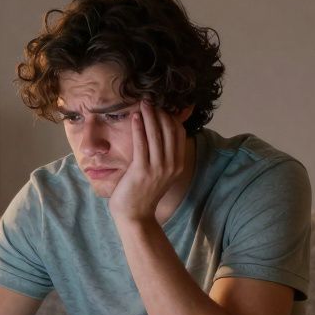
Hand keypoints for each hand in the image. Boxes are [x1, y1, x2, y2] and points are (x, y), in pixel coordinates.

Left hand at [108, 101, 186, 223]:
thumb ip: (163, 154)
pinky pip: (141, 144)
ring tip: (143, 103)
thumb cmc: (144, 192)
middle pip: (169, 130)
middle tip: (150, 99)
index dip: (171, 116)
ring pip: (156, 134)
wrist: (135, 215)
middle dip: (160, 112)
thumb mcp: (160, 172)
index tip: (161, 105)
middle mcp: (171, 165)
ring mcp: (158, 168)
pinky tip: (135, 117)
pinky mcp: (142, 171)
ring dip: (150, 116)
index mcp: (178, 164)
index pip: (179, 133)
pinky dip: (139, 128)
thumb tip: (160, 133)